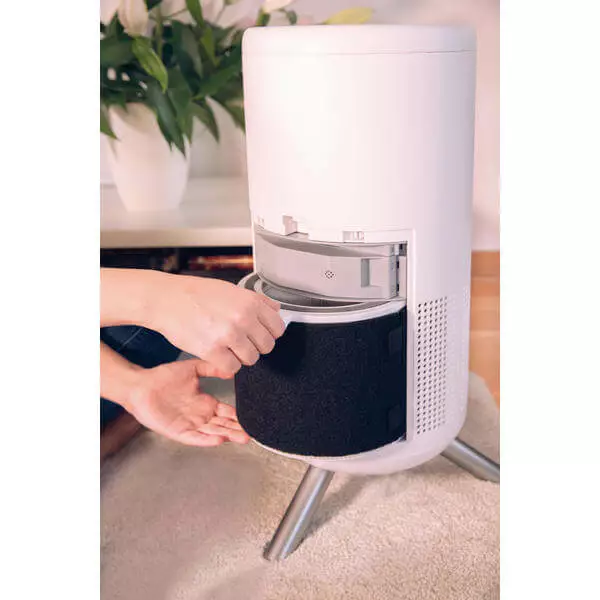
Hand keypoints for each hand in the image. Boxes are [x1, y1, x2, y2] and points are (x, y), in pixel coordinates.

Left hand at [124, 359, 249, 446]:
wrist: (141, 385)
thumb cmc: (164, 377)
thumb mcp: (193, 368)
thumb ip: (212, 368)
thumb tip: (232, 368)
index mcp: (204, 403)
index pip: (226, 412)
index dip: (238, 416)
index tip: (252, 418)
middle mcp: (199, 416)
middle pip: (223, 425)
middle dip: (237, 430)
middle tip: (252, 434)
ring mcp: (189, 424)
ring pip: (213, 432)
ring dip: (227, 435)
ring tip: (242, 438)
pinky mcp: (177, 431)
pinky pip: (195, 438)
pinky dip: (206, 440)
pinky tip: (218, 440)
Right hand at [148, 274, 285, 373]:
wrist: (167, 300)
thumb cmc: (196, 294)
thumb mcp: (231, 289)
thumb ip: (256, 301)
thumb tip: (276, 311)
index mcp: (250, 302)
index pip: (278, 328)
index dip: (268, 333)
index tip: (258, 333)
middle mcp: (243, 318)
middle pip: (267, 346)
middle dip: (255, 346)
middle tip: (241, 341)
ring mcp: (228, 335)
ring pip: (251, 359)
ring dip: (241, 356)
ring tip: (228, 346)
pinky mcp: (212, 351)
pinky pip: (232, 369)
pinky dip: (226, 364)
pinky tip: (218, 353)